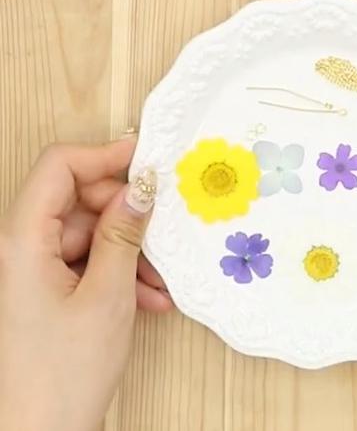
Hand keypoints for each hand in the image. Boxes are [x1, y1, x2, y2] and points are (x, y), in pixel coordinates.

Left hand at [0, 140, 161, 430]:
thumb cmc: (64, 371)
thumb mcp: (108, 294)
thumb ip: (123, 235)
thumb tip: (140, 189)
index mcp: (22, 241)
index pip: (59, 168)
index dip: (103, 156)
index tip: (144, 159)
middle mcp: (22, 248)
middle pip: (78, 201)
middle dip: (125, 216)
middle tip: (162, 231)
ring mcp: (35, 268)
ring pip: (90, 234)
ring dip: (129, 251)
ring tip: (159, 281)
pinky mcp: (49, 287)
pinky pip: (89, 262)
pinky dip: (120, 272)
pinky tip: (148, 297)